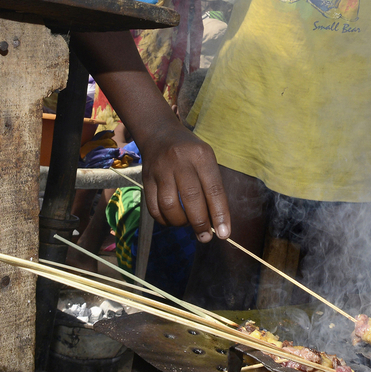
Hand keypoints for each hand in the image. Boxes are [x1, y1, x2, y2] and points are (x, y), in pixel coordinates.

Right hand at [138, 123, 230, 241]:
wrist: (159, 133)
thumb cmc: (190, 152)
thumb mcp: (206, 159)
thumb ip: (212, 187)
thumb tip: (216, 222)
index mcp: (201, 155)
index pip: (213, 188)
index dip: (220, 213)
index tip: (224, 233)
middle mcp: (180, 161)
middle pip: (191, 198)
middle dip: (200, 223)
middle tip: (205, 237)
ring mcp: (161, 170)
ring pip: (169, 205)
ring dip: (180, 222)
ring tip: (187, 225)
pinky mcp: (146, 179)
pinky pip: (153, 207)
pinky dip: (164, 220)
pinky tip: (172, 221)